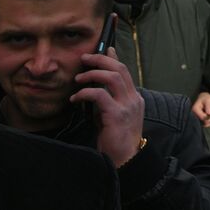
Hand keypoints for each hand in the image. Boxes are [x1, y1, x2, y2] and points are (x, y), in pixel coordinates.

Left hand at [72, 49, 145, 167]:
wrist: (126, 159)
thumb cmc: (116, 140)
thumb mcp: (113, 116)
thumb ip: (108, 101)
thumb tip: (96, 88)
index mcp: (134, 98)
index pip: (124, 71)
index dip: (113, 58)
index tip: (102, 50)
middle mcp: (134, 98)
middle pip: (119, 69)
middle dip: (101, 59)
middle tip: (84, 58)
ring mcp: (127, 106)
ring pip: (112, 77)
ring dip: (92, 74)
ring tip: (78, 79)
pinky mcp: (117, 115)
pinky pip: (100, 95)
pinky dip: (85, 93)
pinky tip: (75, 99)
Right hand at [191, 91, 209, 127]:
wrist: (203, 97)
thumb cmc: (205, 97)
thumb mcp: (208, 100)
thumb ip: (208, 106)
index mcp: (195, 110)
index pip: (203, 117)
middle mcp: (194, 115)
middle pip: (204, 121)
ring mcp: (196, 118)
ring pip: (206, 123)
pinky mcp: (199, 119)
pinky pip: (206, 122)